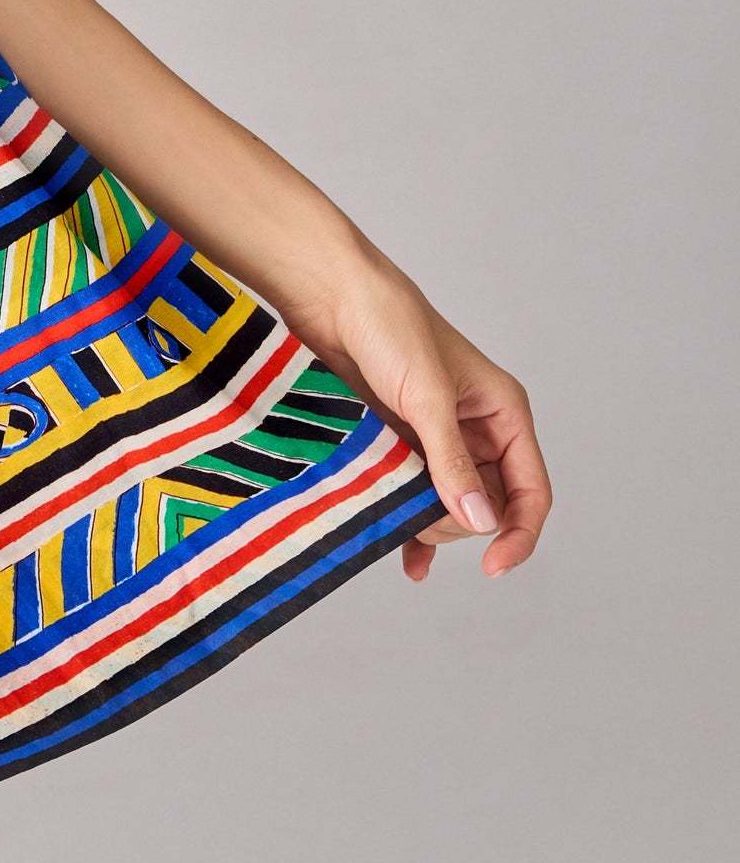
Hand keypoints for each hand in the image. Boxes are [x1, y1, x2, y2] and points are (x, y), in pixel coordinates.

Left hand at [288, 239, 551, 581]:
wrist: (330, 296)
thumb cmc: (388, 324)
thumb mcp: (426, 395)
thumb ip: (452, 460)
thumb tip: (481, 520)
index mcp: (502, 413)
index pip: (531, 489)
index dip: (520, 532)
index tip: (495, 566)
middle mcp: (475, 430)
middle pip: (488, 505)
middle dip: (459, 521)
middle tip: (418, 513)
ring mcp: (435, 439)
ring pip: (449, 506)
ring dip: (427, 522)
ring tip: (394, 510)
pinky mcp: (398, 443)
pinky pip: (416, 498)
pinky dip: (412, 529)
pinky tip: (407, 559)